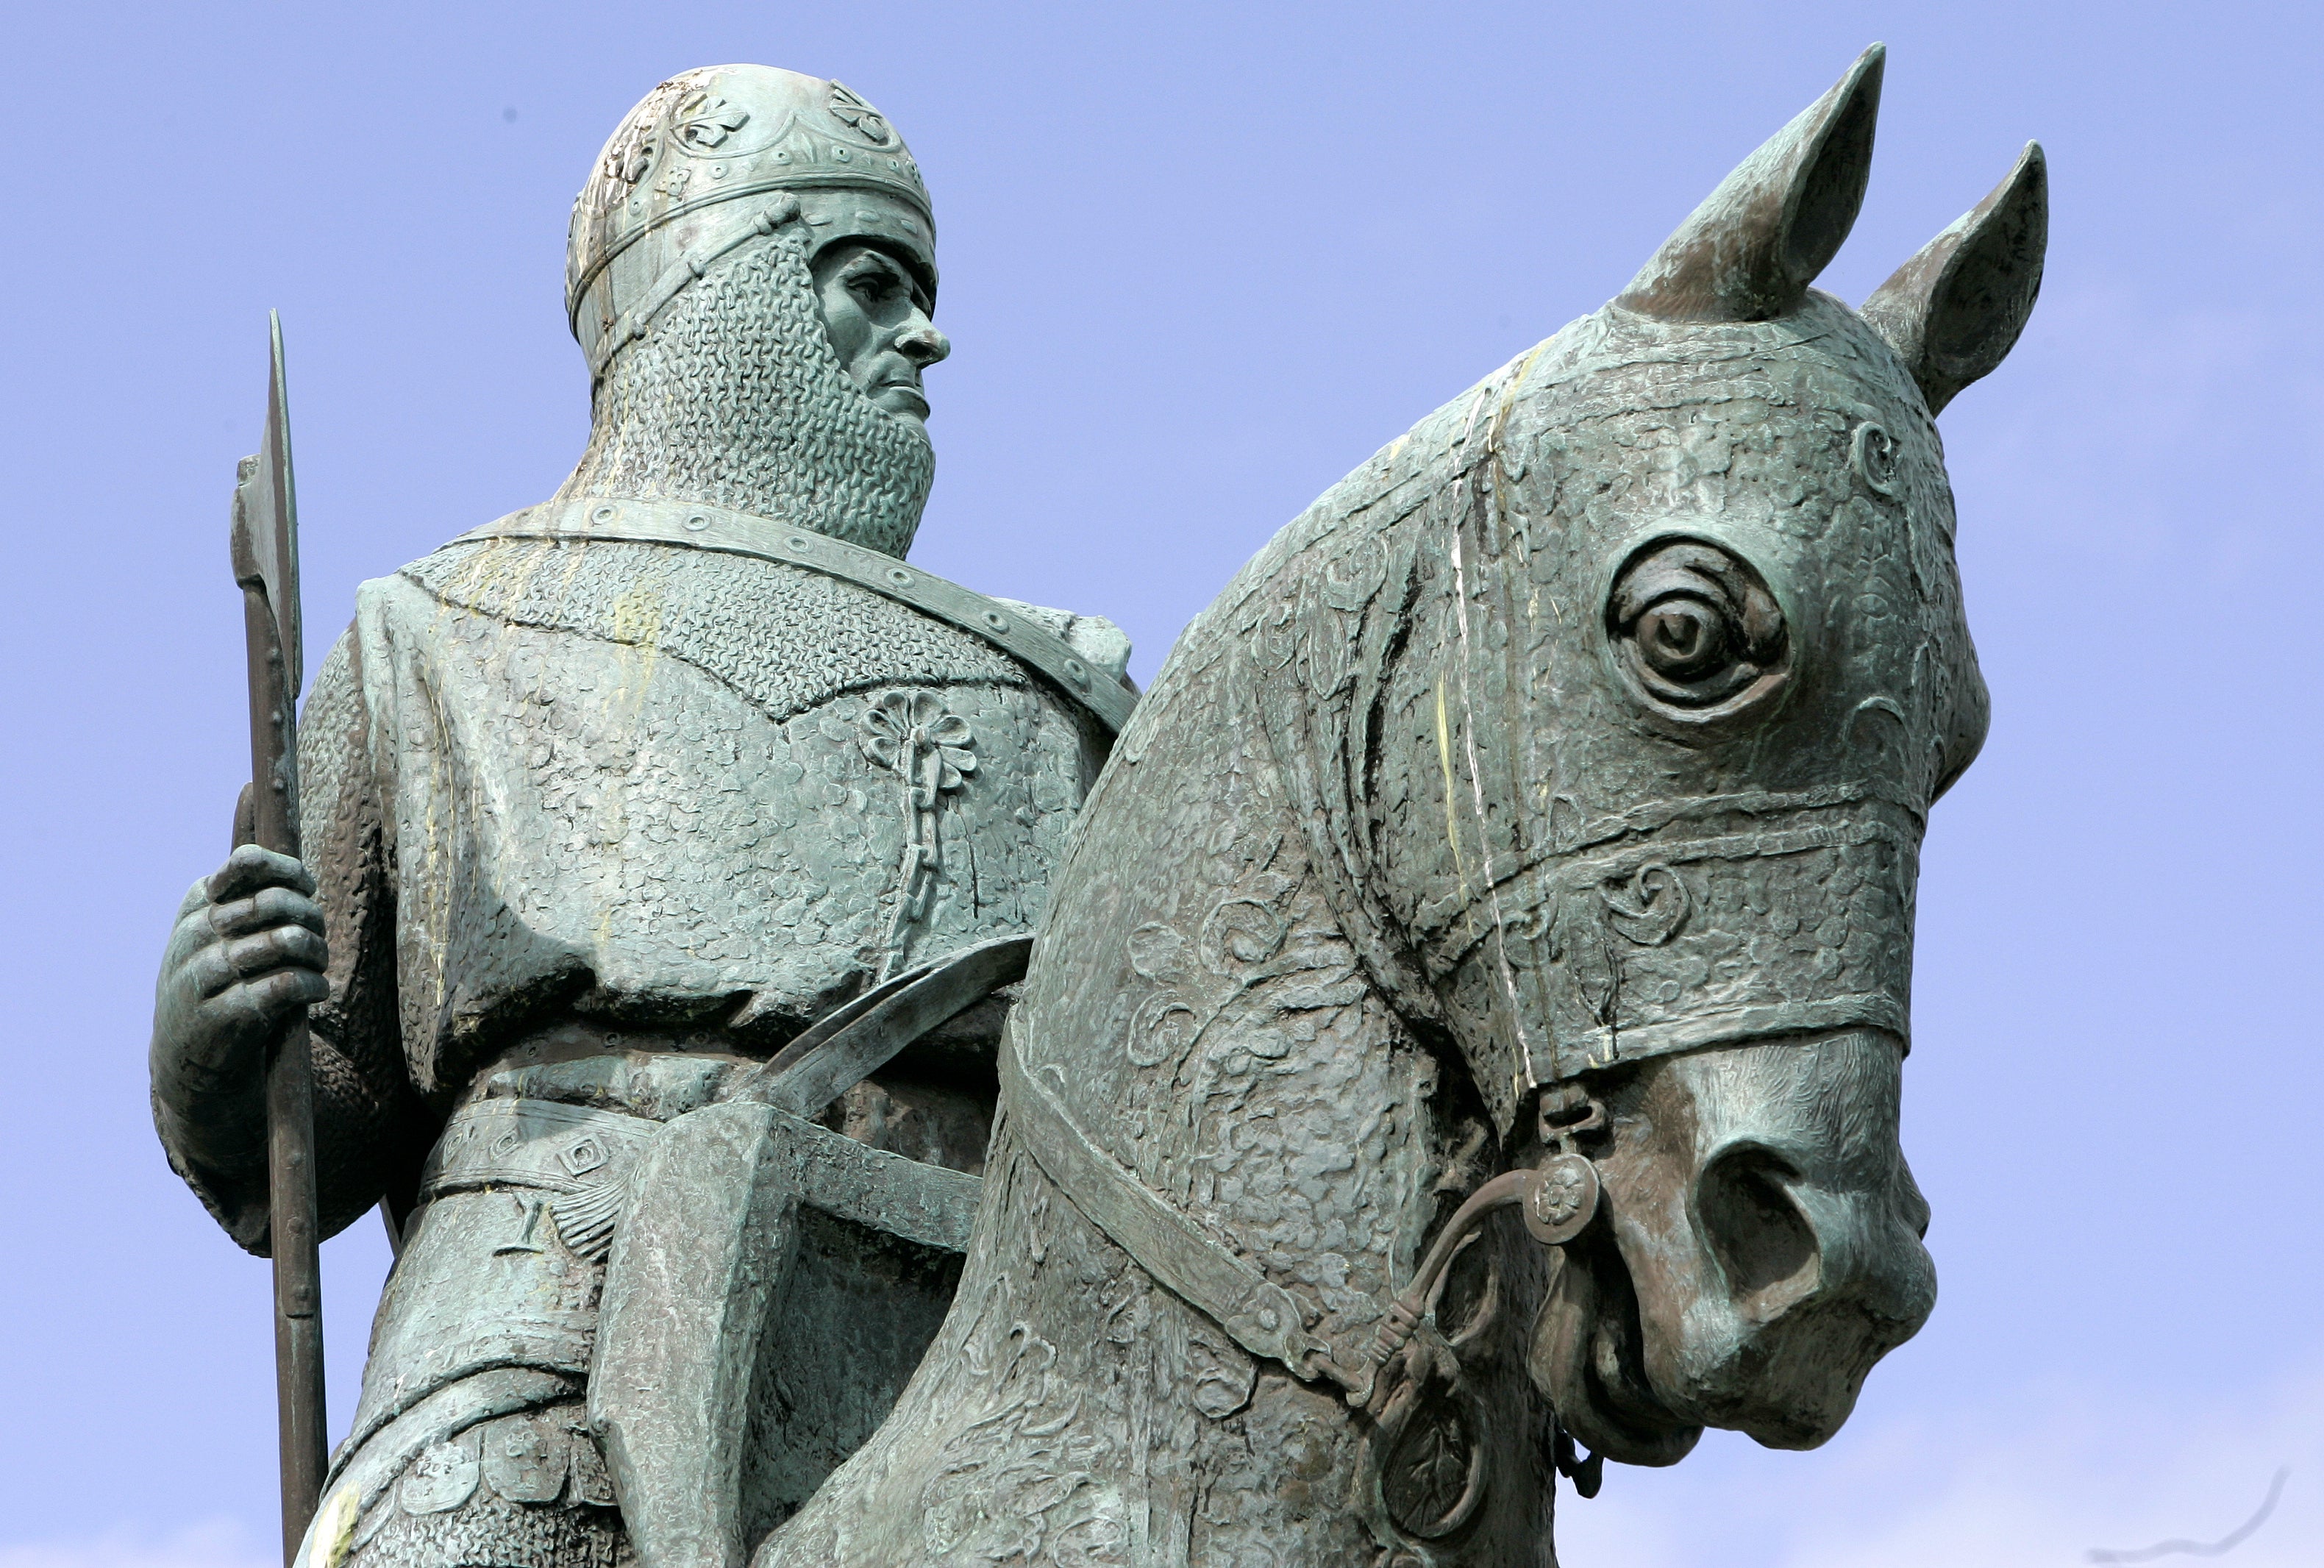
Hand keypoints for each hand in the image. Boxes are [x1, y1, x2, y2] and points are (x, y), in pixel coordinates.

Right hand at [152, 844, 329, 1113]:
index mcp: (195, 906)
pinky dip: (313, 985)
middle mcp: (194, 936)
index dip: (290, 872)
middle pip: (273, 902)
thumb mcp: (219, 935)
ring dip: (316, 953)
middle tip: (318, 936)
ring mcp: (204, 976)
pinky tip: (318, 990)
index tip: (306, 890)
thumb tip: (300, 878)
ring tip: (319, 965)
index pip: (247, 864)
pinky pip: (285, 984)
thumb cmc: (217, 983)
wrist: (184, 1055)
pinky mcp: (223, 1015)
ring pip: (282, 941)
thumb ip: (250, 901)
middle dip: (309, 918)